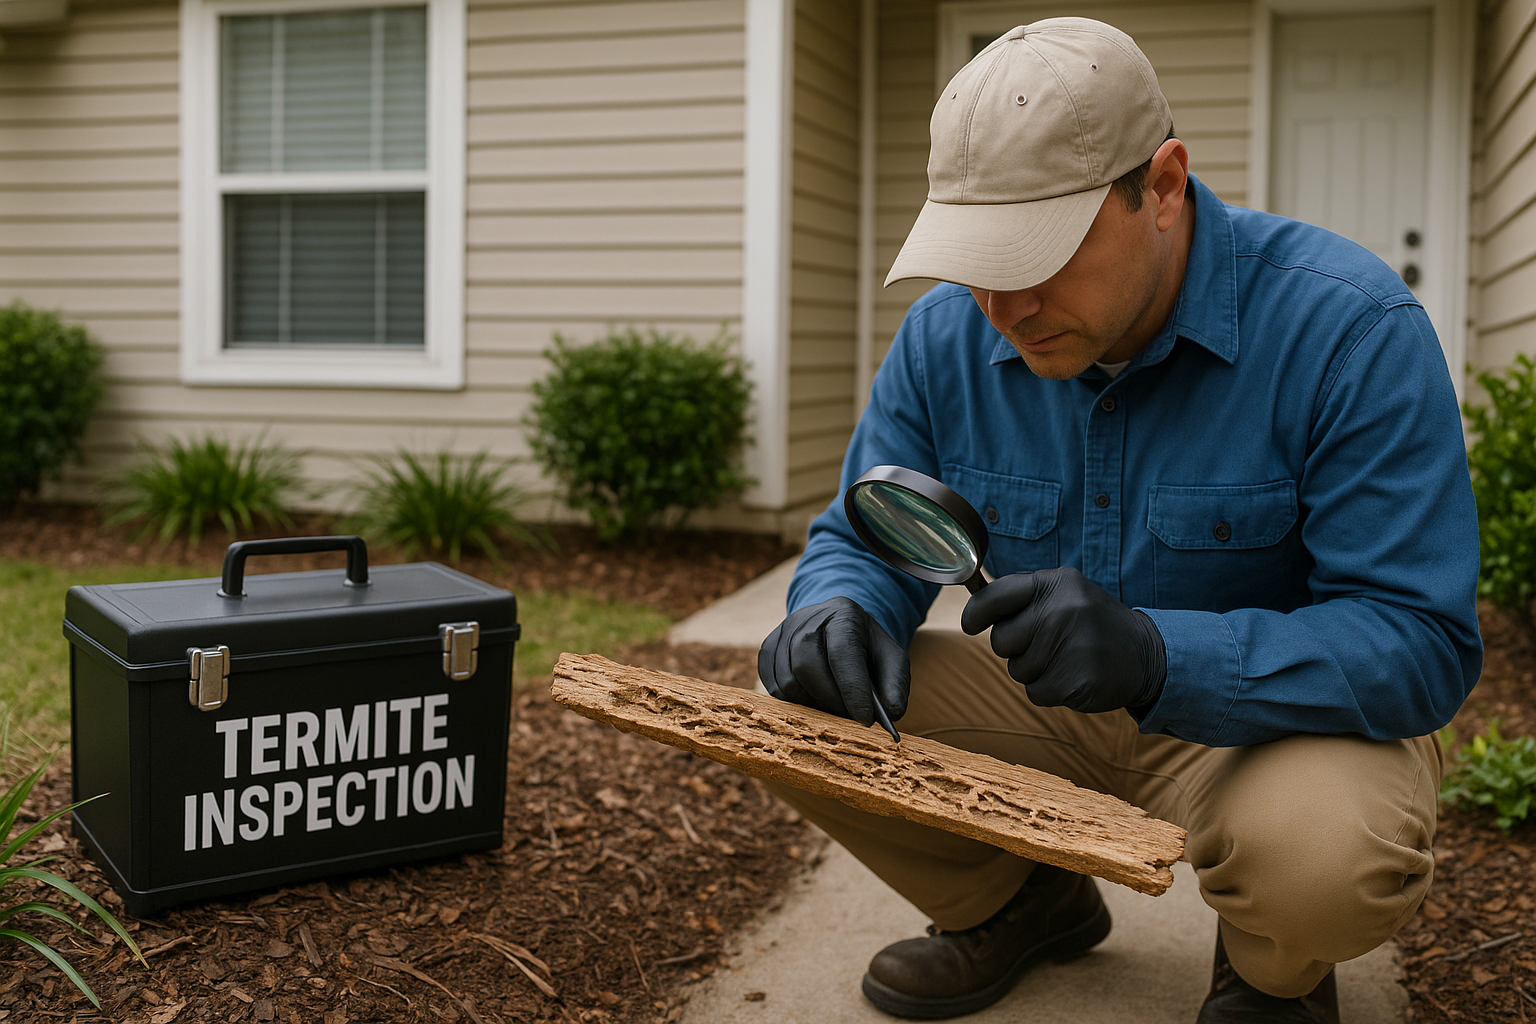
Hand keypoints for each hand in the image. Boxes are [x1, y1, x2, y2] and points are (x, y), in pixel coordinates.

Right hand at [758, 597, 909, 726]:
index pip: (842, 653)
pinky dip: (796, 703)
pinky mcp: (767, 650)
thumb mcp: (890, 658)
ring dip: (813, 705)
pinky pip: (774, 688)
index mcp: (843, 614)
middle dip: (830, 700)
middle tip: (849, 718)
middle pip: (807, 667)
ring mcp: (782, 633)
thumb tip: (892, 712)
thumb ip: (896, 684)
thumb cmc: (865, 647)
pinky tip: (815, 699)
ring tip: (834, 707)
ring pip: (788, 682)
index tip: (865, 720)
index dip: (853, 689)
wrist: (834, 627)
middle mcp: (806, 619)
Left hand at [960, 567, 1166, 713]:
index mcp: (1055, 583)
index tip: (971, 625)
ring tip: (1066, 657)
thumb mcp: (1067, 593)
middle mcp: (1061, 611)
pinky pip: (1035, 692)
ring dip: (1035, 670)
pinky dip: (1049, 690)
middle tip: (1046, 643)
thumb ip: (1025, 597)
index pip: (995, 596)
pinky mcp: (1075, 682)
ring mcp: (1069, 647)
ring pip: (1017, 670)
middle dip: (1016, 647)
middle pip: (1002, 640)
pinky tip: (1073, 676)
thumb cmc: (1093, 622)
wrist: (1146, 653)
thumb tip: (974, 612)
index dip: (976, 613)